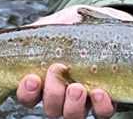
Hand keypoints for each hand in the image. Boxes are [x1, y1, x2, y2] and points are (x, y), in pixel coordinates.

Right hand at [16, 5, 132, 117]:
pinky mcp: (105, 101)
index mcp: (43, 79)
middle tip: (57, 71)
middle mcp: (61, 95)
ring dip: (73, 105)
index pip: (28, 96)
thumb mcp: (57, 23)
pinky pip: (102, 113)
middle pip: (51, 109)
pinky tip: (100, 92)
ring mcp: (83, 101)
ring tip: (77, 87)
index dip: (26, 92)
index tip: (31, 78)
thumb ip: (44, 28)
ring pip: (72, 116)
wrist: (106, 23)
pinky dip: (100, 106)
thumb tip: (38, 28)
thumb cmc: (76, 26)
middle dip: (52, 94)